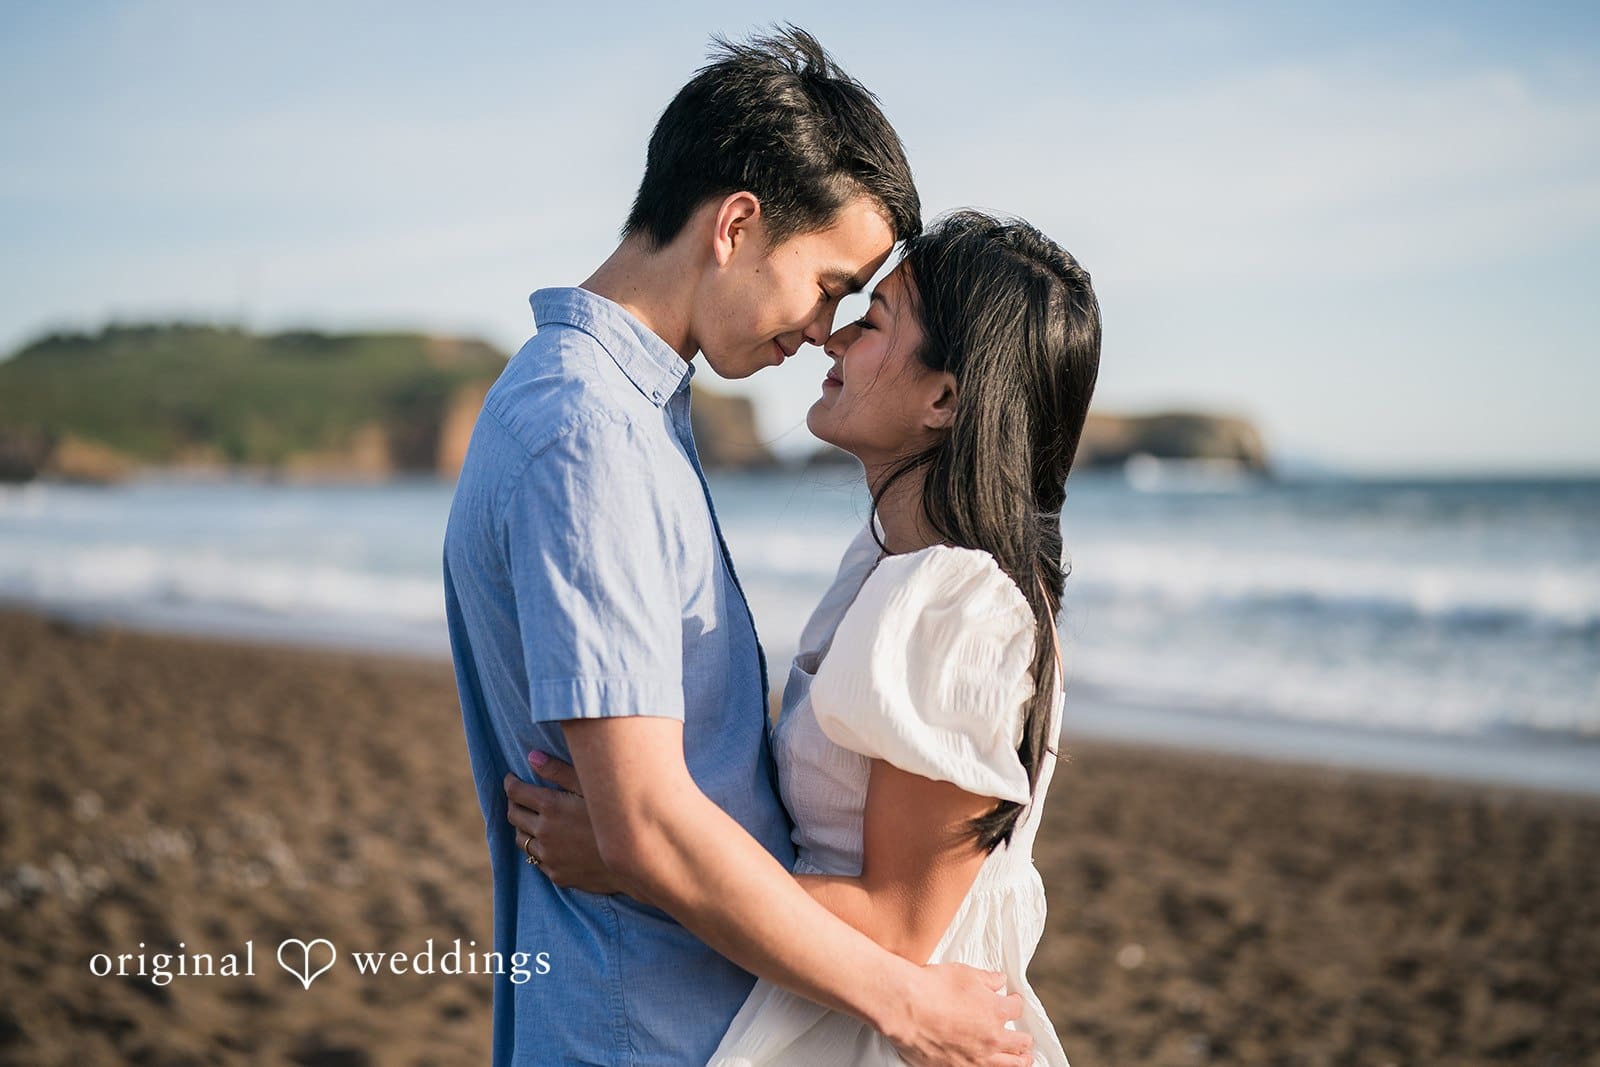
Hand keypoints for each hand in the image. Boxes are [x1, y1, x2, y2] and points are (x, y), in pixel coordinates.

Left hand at [502, 751, 625, 896]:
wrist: (635, 859)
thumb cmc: (617, 817)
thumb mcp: (592, 787)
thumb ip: (559, 771)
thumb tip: (531, 756)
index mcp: (550, 807)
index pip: (515, 792)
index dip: (510, 782)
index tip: (512, 778)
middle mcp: (544, 832)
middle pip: (513, 814)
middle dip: (514, 802)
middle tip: (521, 796)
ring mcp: (549, 856)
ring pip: (521, 839)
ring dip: (523, 826)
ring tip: (533, 819)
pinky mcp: (556, 873)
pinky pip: (536, 858)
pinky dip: (538, 847)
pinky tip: (550, 841)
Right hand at [886, 963, 1033, 1066]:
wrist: (905, 1008)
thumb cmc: (932, 987)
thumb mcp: (964, 973)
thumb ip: (987, 979)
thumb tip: (999, 980)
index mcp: (996, 1012)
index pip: (1017, 1008)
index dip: (1015, 1002)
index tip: (1012, 1001)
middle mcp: (991, 1039)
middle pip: (1021, 1044)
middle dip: (1024, 1039)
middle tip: (1023, 1038)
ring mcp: (976, 1059)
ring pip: (1010, 1065)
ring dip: (1018, 1061)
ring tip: (1022, 1059)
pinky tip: (991, 1065)